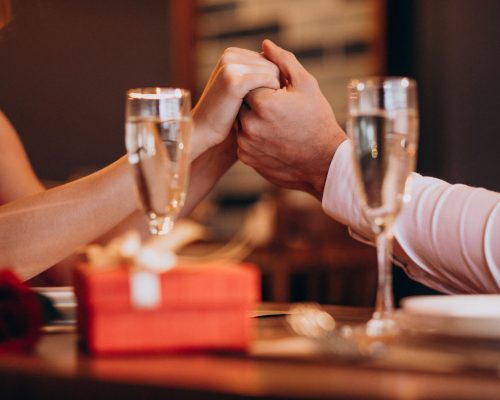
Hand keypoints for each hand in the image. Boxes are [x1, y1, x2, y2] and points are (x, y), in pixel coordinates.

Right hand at [191, 47, 279, 159]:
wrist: (203, 131)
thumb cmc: (226, 115)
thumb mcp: (240, 89)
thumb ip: (255, 74)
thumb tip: (281, 67)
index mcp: (232, 53)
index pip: (269, 60)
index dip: (273, 82)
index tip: (268, 101)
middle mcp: (230, 55)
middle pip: (273, 65)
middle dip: (274, 87)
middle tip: (266, 108)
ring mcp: (231, 66)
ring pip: (274, 73)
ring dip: (273, 94)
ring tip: (260, 110)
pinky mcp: (235, 80)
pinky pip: (269, 82)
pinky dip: (271, 98)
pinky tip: (261, 111)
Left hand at [237, 40, 347, 199]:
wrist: (324, 162)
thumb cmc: (318, 120)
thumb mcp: (306, 85)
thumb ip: (283, 61)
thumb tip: (265, 45)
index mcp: (262, 102)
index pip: (251, 83)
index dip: (267, 87)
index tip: (281, 96)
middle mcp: (249, 124)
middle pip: (242, 102)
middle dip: (257, 103)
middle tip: (279, 112)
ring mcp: (245, 143)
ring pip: (240, 121)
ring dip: (253, 120)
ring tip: (276, 126)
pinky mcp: (246, 158)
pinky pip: (242, 140)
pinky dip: (254, 137)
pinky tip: (273, 139)